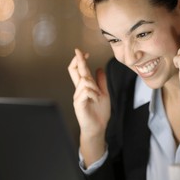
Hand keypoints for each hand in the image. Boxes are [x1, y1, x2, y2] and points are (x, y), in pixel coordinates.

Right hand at [68, 49, 109, 165]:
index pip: (79, 70)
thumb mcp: (104, 94)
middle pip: (75, 71)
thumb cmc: (99, 113)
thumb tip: (100, 68)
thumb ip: (101, 82)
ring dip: (93, 85)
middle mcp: (79, 90)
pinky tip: (95, 98)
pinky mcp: (78, 103)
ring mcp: (77, 96)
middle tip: (79, 52)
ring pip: (84, 81)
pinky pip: (85, 91)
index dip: (80, 61)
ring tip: (98, 94)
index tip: (85, 53)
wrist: (98, 127)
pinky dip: (92, 92)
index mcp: (84, 87)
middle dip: (78, 60)